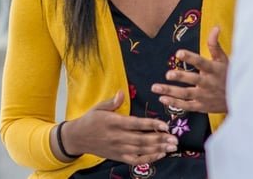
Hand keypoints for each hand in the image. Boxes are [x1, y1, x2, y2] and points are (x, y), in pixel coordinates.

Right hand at [61, 90, 178, 164]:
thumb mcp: (99, 107)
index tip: (165, 125)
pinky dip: (148, 158)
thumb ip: (112, 102)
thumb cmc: (90, 120)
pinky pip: (135, 160)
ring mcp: (118, 149)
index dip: (151, 124)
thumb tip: (122, 92)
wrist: (77, 138)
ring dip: (158, 149)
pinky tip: (160, 155)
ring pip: (141, 150)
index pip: (136, 124)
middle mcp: (117, 137)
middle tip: (175, 139)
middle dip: (160, 139)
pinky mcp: (118, 157)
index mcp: (114, 122)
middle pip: (141, 140)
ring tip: (172, 147)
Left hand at [151, 26, 228, 113]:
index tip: (179, 53)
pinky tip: (162, 98)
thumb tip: (215, 27)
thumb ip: (215, 44)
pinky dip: (174, 103)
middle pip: (193, 79)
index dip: (190, 57)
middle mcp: (208, 83)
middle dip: (180, 77)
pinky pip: (186, 106)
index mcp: (213, 69)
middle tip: (168, 74)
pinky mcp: (201, 106)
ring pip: (186, 94)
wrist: (239, 98)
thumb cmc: (228, 75)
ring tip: (155, 87)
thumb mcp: (224, 59)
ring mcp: (204, 96)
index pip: (201, 62)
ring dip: (170, 91)